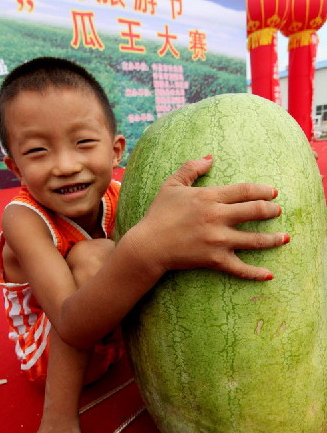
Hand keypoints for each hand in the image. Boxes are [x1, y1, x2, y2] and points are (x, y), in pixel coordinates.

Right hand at [131, 157, 288, 280]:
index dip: (262, 190)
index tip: (273, 192)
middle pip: (255, 212)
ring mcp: (218, 240)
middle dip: (271, 211)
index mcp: (210, 197)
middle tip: (278, 211)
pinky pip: (240, 268)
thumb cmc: (159, 214)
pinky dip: (255, 273)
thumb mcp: (171, 185)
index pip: (245, 191)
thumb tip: (209, 158)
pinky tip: (269, 275)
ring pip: (255, 240)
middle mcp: (218, 217)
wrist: (149, 245)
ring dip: (273, 239)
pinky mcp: (215, 259)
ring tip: (285, 238)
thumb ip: (191, 168)